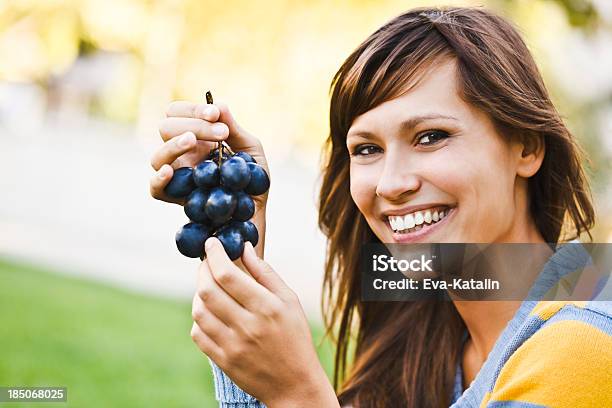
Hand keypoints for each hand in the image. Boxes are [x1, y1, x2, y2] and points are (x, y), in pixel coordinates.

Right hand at [149, 100, 268, 255]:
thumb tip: (218, 105)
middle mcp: (182, 154)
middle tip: (220, 133)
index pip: (178, 113)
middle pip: (166, 128)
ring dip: (174, 145)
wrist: (255, 217)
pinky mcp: (177, 199)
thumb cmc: (254, 182)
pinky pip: (155, 189)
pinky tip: (170, 171)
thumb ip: (236, 130)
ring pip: (157, 156)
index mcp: (197, 137)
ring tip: (193, 142)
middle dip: (192, 125)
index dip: (192, 109)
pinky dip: (159, 179)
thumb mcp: (252, 152)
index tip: (214, 115)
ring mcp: (177, 177)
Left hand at [191, 238, 338, 407]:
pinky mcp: (222, 360)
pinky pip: (198, 334)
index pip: (228, 275)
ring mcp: (232, 346)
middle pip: (208, 290)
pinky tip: (210, 311)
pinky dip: (199, 318)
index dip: (214, 255)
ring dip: (199, 293)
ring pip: (198, 311)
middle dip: (202, 269)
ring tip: (209, 286)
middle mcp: (247, 326)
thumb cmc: (295, 337)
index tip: (211, 243)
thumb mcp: (289, 301)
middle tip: (207, 262)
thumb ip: (265, 273)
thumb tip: (244, 248)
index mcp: (266, 307)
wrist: (294, 384)